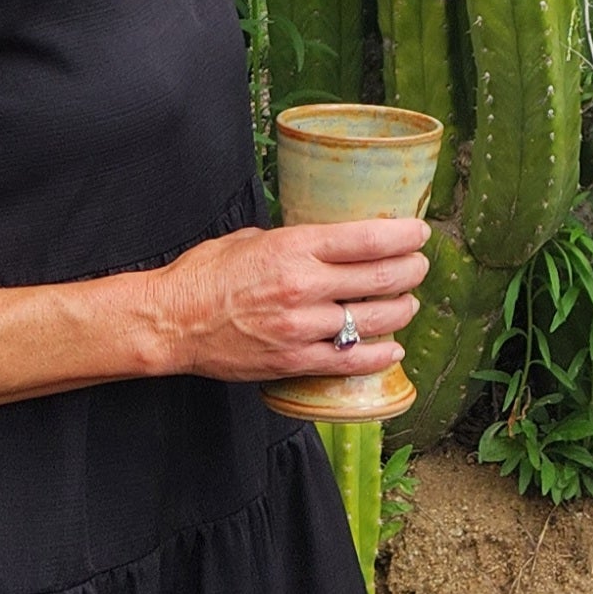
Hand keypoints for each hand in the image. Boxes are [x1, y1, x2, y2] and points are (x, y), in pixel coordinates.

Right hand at [150, 217, 429, 384]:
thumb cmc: (208, 274)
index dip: (403, 235)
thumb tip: (330, 239)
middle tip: (420, 266)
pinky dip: (379, 354)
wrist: (172, 322)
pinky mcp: (293, 361)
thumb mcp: (254, 238)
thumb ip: (297, 240)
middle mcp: (303, 286)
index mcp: (295, 247)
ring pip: (372, 320)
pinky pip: (349, 360)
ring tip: (408, 303)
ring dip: (401, 310)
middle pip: (380, 278)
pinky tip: (392, 347)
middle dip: (411, 271)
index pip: (367, 238)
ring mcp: (300, 327)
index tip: (420, 233)